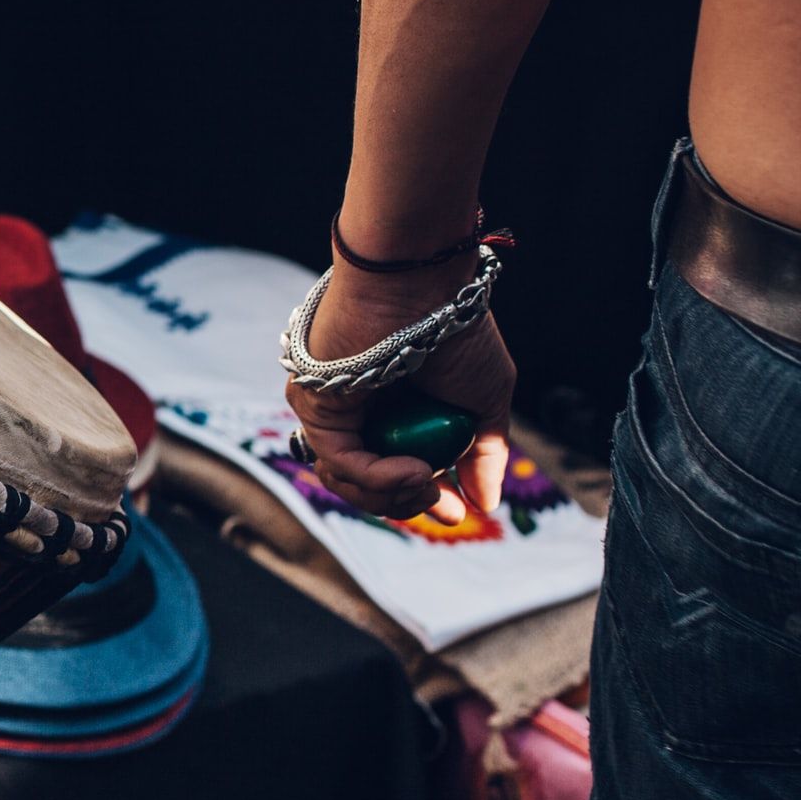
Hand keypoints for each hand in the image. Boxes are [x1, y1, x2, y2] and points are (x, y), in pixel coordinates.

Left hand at [283, 260, 516, 524]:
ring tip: (428, 483)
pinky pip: (340, 459)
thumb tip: (487, 505)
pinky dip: (378, 475)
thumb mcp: (484, 400)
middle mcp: (360, 413)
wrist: (420, 286)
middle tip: (443, 505)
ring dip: (392, 495)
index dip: (423, 498)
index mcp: (398, 412)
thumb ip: (483, 453)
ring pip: (348, 480)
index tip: (456, 513)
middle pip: (367, 483)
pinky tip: (416, 473)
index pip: (396, 470)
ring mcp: (333, 410)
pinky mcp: (312, 405)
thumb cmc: (455, 331)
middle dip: (406, 503)